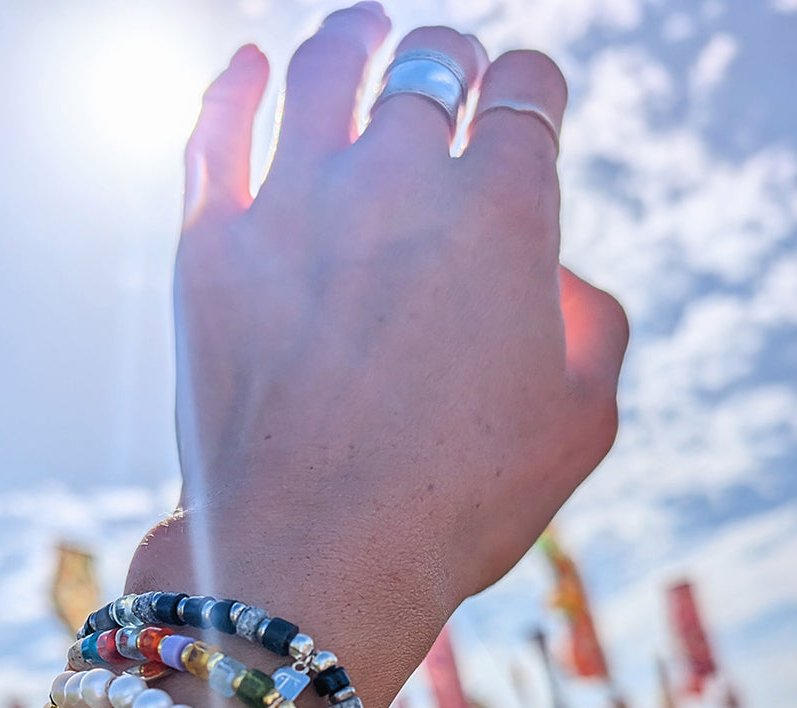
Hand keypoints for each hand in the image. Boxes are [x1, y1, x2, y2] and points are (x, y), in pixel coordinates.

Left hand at [170, 4, 626, 652]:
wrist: (318, 558)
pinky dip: (231, 84)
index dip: (530, 88)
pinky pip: (214, 130)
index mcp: (504, 210)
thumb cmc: (457, 504)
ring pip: (326, 68)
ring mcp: (295, 203)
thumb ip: (594, 324)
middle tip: (447, 74)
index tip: (520, 101)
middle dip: (451, 62)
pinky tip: (246, 66)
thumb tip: (561, 274)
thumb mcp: (580, 424)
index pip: (528, 92)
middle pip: (432, 67)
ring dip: (356, 35)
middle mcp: (399, 179)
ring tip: (365, 30)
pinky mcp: (210, 243)